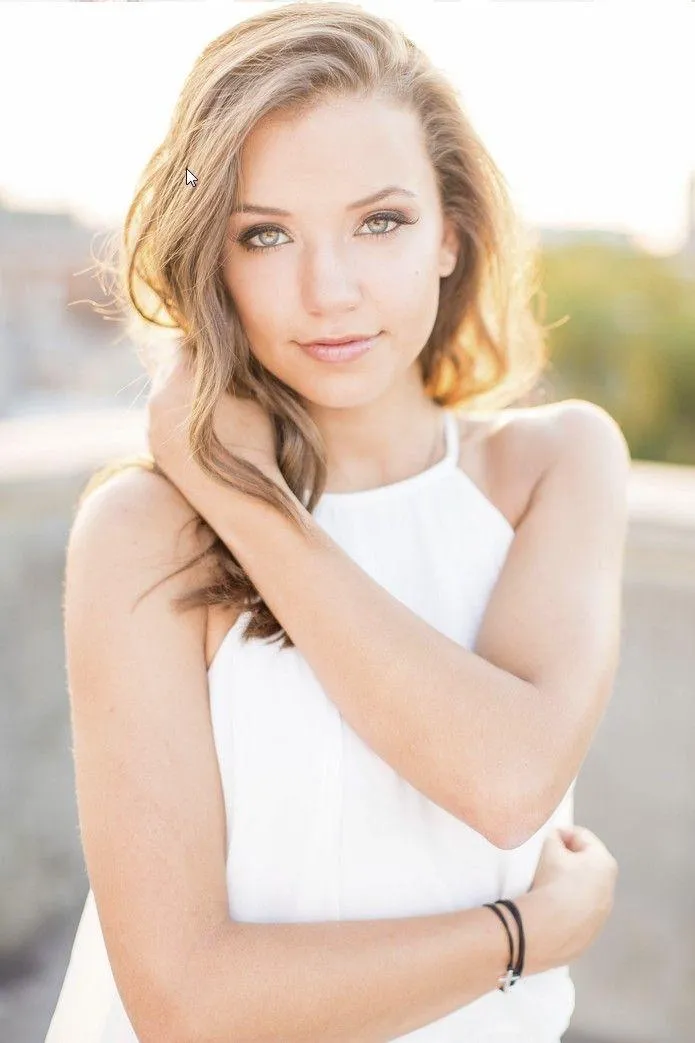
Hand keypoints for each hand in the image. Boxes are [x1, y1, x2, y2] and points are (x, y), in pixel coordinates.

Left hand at [147, 349, 285, 488]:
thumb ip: (236, 369)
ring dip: (184, 391)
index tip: (222, 349)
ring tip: (212, 400)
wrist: (240, 498)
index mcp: (180, 379)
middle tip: (216, 370)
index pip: (184, 344)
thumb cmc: (255, 444)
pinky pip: (162, 419)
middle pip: (169, 366)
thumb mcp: (253, 395)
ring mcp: (151, 426)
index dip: (205, 345)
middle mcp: (157, 400)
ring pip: (164, 393)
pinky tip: (203, 424)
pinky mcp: (153, 447)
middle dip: (191, 366)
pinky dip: (179, 416)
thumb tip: (231, 348)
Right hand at [527, 825, 618, 966]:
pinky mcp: (588, 934)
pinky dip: (563, 908)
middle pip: (584, 864)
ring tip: (544, 886)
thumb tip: (555, 839)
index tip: (546, 839)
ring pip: (580, 890)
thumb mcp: (547, 847)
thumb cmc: (551, 883)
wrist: (546, 928)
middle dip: (565, 860)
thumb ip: (553, 837)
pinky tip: (547, 907)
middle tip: (544, 862)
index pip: (582, 837)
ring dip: (565, 884)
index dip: (561, 834)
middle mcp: (609, 890)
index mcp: (604, 864)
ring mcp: (600, 915)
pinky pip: (575, 913)